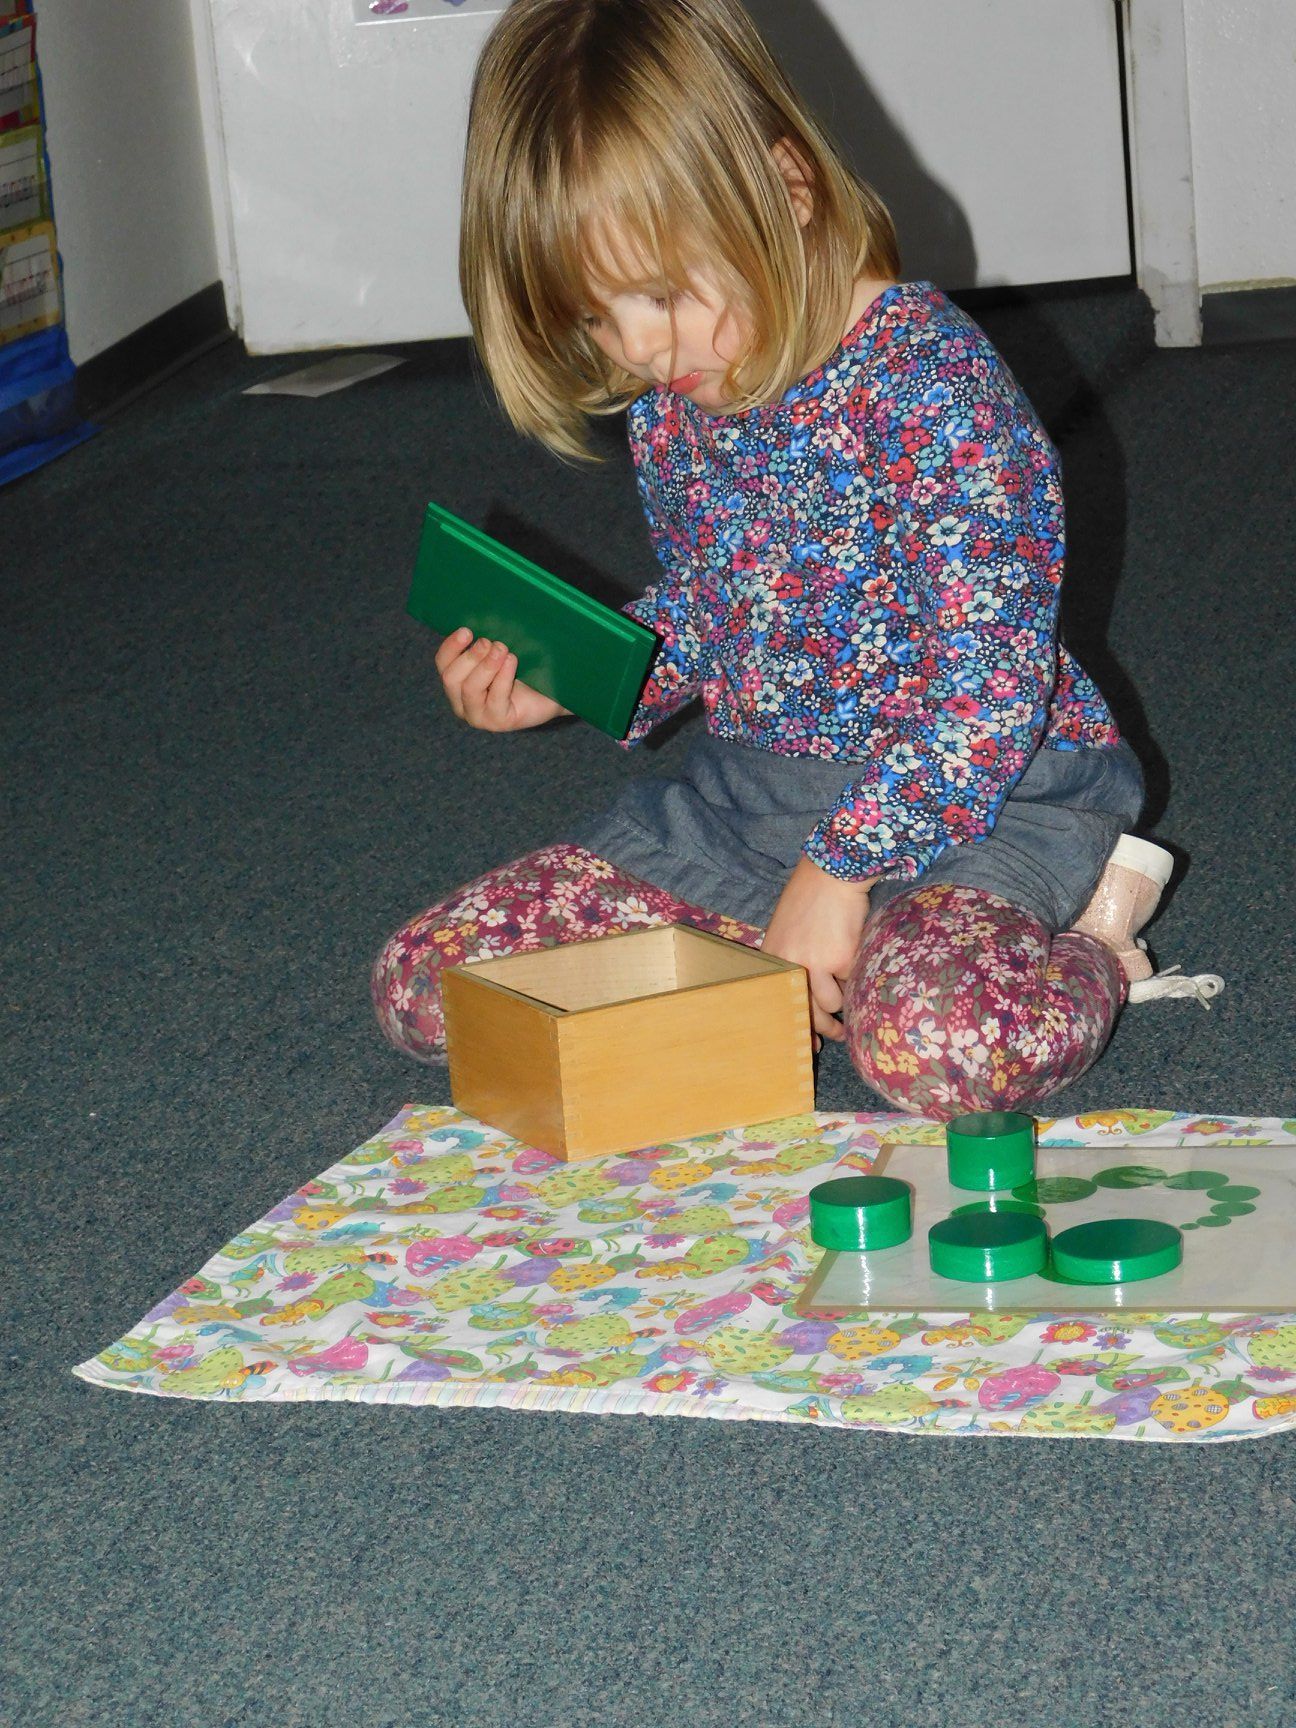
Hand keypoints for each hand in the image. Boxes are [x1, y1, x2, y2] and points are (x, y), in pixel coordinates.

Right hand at [435, 627, 570, 731]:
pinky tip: (512, 661)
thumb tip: (478, 618)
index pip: (442, 663)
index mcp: (457, 682)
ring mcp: (479, 716)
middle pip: (451, 678)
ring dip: (486, 666)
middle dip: (470, 657)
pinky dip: (503, 677)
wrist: (553, 691)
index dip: (451, 646)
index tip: (467, 631)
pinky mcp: (498, 723)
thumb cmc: (524, 669)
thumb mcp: (500, 652)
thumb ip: (485, 642)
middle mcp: (462, 702)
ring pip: (470, 689)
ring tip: (503, 650)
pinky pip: (495, 699)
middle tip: (490, 642)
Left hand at [762, 854, 876, 1047]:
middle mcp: (790, 966)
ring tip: (848, 998)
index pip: (781, 1003)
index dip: (795, 1026)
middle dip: (824, 1027)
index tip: (807, 1044)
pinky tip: (857, 967)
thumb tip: (810, 999)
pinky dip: (857, 978)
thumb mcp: (787, 932)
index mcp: (774, 960)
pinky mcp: (841, 960)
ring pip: (833, 1003)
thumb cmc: (810, 901)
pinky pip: (853, 983)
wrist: (831, 874)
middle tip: (835, 1035)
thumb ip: (792, 962)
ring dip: (843, 1001)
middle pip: (808, 1012)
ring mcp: (815, 965)